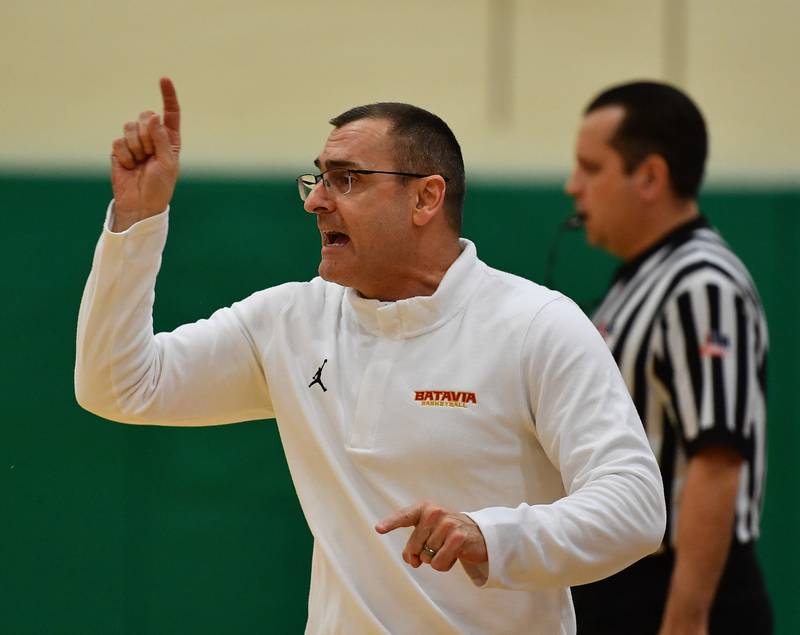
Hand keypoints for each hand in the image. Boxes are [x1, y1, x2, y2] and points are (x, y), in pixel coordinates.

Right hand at [110, 77, 180, 230]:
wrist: (141, 203)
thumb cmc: (160, 186)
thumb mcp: (168, 163)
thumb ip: (162, 139)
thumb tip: (153, 116)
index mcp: (170, 139)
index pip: (170, 113)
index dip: (168, 96)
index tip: (164, 79)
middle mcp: (152, 137)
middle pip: (145, 116)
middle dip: (147, 134)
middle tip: (150, 154)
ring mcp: (135, 142)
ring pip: (130, 127)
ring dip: (136, 146)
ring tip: (141, 162)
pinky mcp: (120, 150)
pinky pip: (119, 142)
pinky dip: (125, 155)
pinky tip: (130, 167)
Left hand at [375, 501, 487, 571]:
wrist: (477, 534)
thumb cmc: (446, 533)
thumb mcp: (429, 531)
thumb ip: (414, 543)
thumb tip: (411, 560)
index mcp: (425, 508)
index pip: (404, 516)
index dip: (390, 523)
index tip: (378, 529)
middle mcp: (435, 513)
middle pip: (413, 546)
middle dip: (419, 554)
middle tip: (433, 549)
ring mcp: (447, 524)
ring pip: (426, 557)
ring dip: (435, 559)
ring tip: (446, 548)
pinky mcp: (458, 538)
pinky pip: (439, 563)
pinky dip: (444, 565)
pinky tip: (453, 555)